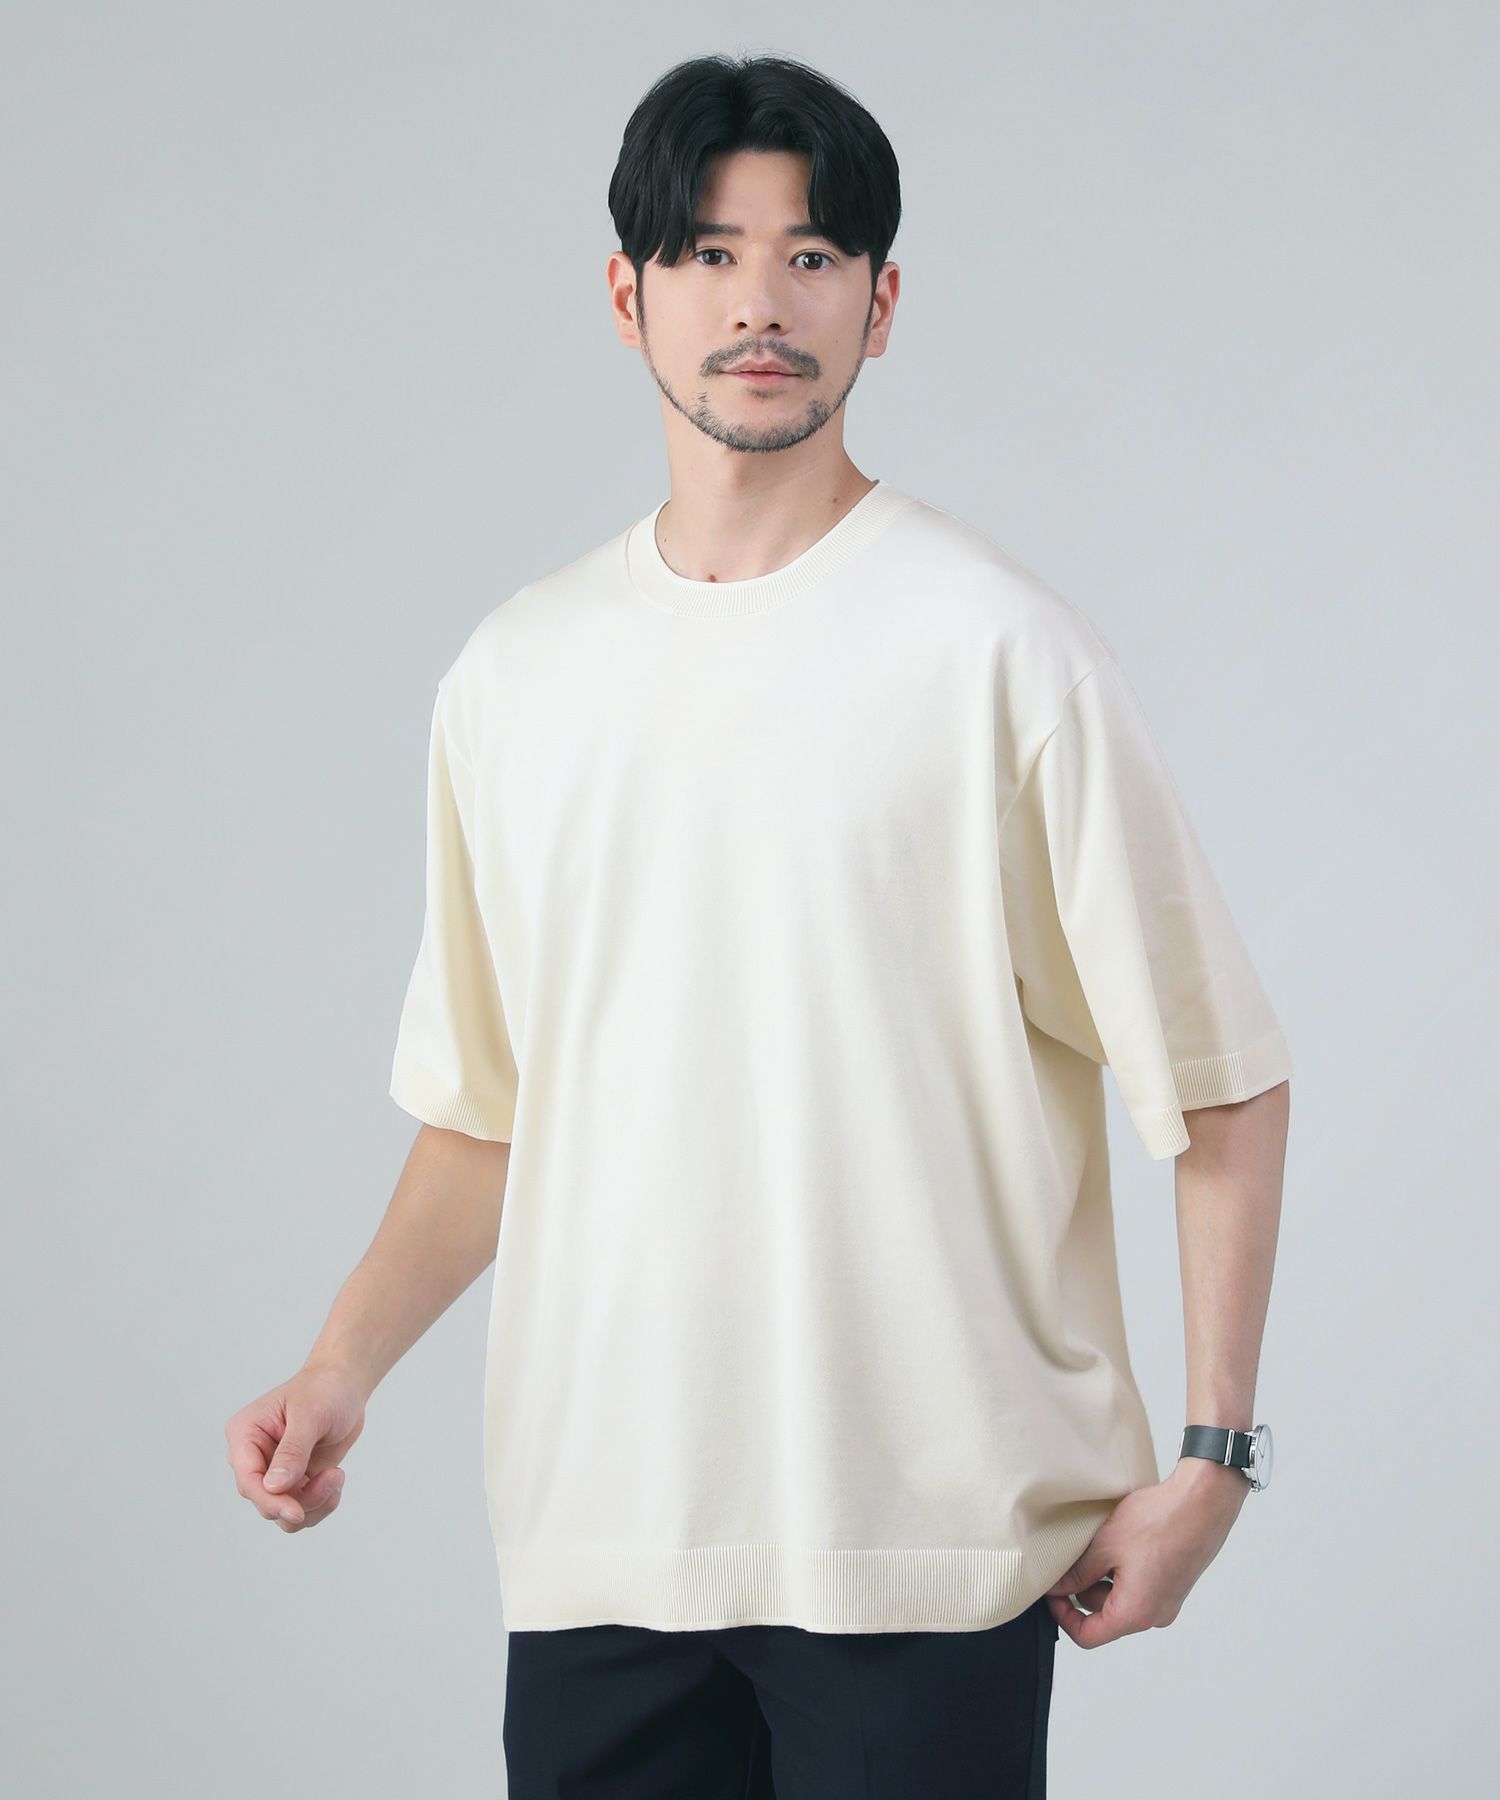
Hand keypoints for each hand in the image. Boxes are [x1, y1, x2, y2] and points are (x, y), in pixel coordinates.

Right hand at [224, 1363, 365, 1532]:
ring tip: (337, 1475)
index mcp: (245, 1434)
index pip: (248, 1479)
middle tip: (334, 1476)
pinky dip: (322, 1502)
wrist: (345, 1386)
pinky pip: (302, 1509)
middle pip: (265, 1502)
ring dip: (314, 1503)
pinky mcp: (293, 1481)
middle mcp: (254, 1456)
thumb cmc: (324, 1389)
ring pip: (283, 1513)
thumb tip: (273, 1486)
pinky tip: (336, 1479)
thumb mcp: (310, 1415)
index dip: (270, 1501)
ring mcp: (273, 1472)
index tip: (297, 1513)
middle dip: (301, 1499)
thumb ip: (292, 1451)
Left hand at [1043, 1459, 1249, 1646]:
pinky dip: (1123, 1572)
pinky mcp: (1174, 1585)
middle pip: (1104, 1616)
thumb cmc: (1159, 1522)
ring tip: (1101, 1543)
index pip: (1088, 1636)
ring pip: (1121, 1600)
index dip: (1062, 1616)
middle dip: (1083, 1588)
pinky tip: (1121, 1542)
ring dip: (1104, 1578)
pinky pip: (1139, 1588)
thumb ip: (1077, 1573)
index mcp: (1135, 1613)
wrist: (1202, 1502)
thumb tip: (1056, 1588)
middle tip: (1074, 1555)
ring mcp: (1167, 1601)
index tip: (1052, 1593)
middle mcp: (1154, 1615)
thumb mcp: (1104, 1545)